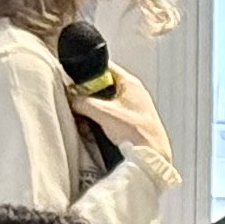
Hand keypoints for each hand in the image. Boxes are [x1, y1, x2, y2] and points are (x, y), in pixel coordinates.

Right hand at [87, 62, 175, 177]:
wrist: (152, 156)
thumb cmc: (136, 133)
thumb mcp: (104, 114)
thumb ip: (84, 103)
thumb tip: (72, 100)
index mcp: (130, 82)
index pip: (105, 67)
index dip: (88, 71)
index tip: (76, 80)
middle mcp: (135, 91)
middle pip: (106, 84)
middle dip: (90, 92)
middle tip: (79, 100)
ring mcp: (136, 106)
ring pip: (110, 100)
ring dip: (97, 106)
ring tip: (87, 115)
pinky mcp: (135, 120)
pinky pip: (115, 112)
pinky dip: (105, 116)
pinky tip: (99, 125)